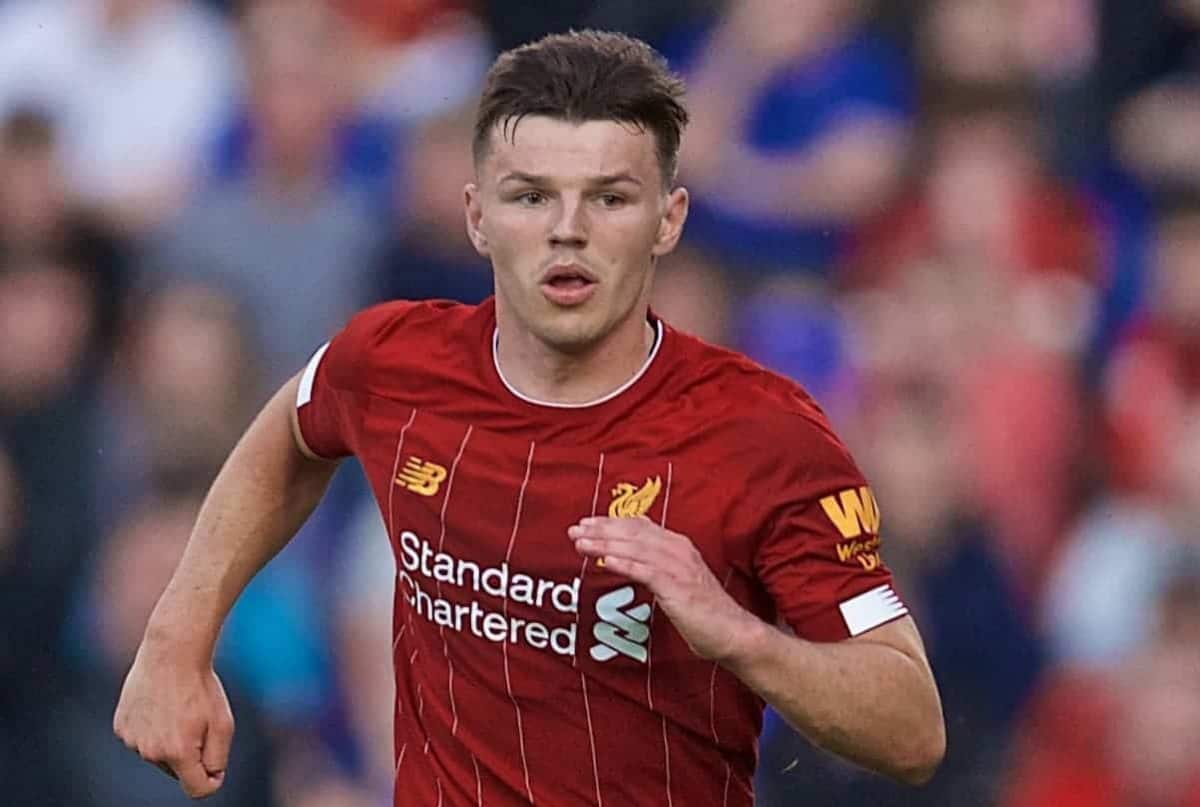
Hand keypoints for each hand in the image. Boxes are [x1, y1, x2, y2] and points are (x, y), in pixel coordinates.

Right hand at [113, 639, 234, 798]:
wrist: (171, 653)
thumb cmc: (201, 686)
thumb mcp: (223, 723)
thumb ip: (218, 758)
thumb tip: (211, 779)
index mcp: (178, 753)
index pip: (196, 789)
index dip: (211, 780)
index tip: (216, 767)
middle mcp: (150, 752)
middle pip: (178, 770)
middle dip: (190, 753)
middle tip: (197, 720)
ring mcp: (132, 740)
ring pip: (159, 753)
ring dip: (170, 739)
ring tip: (177, 708)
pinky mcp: (120, 727)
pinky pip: (142, 739)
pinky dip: (152, 728)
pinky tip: (160, 704)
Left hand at [568, 517, 763, 662]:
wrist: (733, 633)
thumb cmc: (704, 613)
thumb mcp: (678, 582)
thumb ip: (657, 569)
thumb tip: (630, 563)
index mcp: (678, 546)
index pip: (639, 526)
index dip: (611, 522)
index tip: (587, 523)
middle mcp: (678, 549)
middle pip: (633, 532)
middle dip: (601, 529)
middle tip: (575, 529)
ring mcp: (678, 566)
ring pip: (635, 547)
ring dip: (605, 543)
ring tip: (580, 542)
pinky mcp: (677, 586)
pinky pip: (644, 570)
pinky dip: (623, 562)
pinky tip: (604, 560)